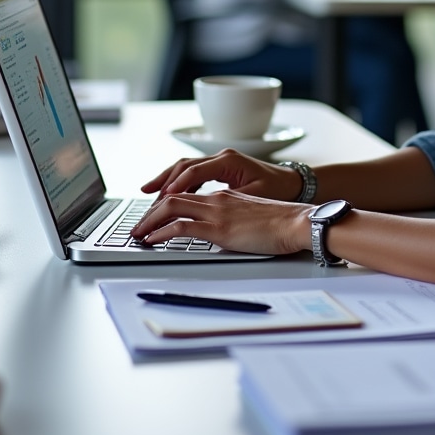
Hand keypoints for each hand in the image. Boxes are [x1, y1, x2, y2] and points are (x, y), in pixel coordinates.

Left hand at [130, 187, 311, 255]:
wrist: (297, 222)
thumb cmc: (282, 223)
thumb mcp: (252, 216)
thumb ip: (234, 220)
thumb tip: (222, 233)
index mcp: (225, 196)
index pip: (186, 195)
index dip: (165, 204)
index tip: (153, 216)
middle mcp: (217, 199)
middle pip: (172, 197)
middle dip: (150, 211)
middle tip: (138, 226)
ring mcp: (217, 212)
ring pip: (171, 207)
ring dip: (149, 221)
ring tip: (137, 234)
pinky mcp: (218, 228)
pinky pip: (181, 226)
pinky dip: (161, 232)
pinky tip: (152, 240)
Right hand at [139, 149, 304, 201]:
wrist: (295, 183)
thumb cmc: (278, 190)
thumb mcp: (253, 198)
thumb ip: (226, 201)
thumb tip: (200, 209)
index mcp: (228, 161)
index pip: (192, 173)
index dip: (174, 188)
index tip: (160, 202)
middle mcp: (221, 157)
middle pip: (183, 167)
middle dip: (162, 183)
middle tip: (146, 202)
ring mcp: (220, 161)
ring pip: (185, 168)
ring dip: (166, 181)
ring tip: (148, 196)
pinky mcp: (221, 168)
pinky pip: (193, 173)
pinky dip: (178, 182)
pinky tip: (168, 194)